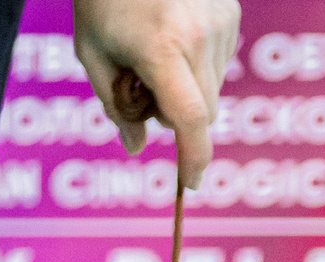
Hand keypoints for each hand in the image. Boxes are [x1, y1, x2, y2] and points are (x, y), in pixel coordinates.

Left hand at [73, 0, 240, 188]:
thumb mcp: (93, 52)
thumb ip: (115, 106)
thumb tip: (135, 147)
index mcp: (161, 49)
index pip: (190, 120)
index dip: (193, 158)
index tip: (189, 181)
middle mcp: (201, 38)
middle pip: (203, 112)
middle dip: (177, 118)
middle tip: (140, 89)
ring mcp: (222, 24)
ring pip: (213, 90)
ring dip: (187, 90)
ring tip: (154, 53)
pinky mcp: (231, 14)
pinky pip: (219, 63)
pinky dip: (197, 66)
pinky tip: (171, 35)